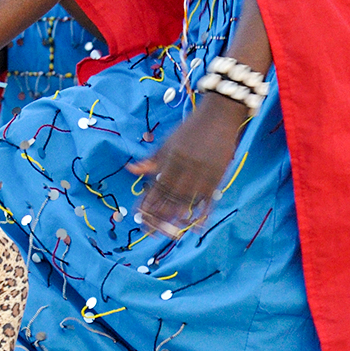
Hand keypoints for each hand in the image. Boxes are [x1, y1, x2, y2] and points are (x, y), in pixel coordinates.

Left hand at [127, 92, 246, 237]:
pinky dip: (202, 215)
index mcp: (169, 159)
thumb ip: (150, 160)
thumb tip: (129, 169)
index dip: (147, 203)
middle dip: (159, 217)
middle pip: (169, 197)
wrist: (219, 116)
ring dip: (177, 219)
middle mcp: (184, 168)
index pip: (155, 186)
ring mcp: (202, 173)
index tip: (140, 218)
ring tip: (170, 234)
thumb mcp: (167, 142)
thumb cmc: (190, 129)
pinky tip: (196, 227)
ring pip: (188, 201)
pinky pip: (209, 200)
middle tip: (151, 232)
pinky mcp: (218, 176)